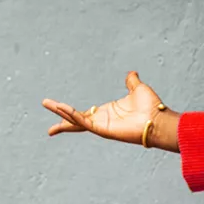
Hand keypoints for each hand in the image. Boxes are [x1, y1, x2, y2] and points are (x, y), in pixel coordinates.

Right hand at [42, 71, 170, 147]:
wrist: (158, 120)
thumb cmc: (151, 108)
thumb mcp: (137, 89)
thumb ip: (131, 82)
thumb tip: (131, 73)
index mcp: (106, 113)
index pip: (83, 114)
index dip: (70, 112)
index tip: (59, 108)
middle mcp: (101, 120)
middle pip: (74, 119)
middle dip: (59, 115)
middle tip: (45, 108)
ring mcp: (101, 126)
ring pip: (75, 119)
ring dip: (60, 112)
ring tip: (46, 103)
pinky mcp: (103, 129)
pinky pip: (83, 121)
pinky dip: (72, 115)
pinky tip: (61, 107)